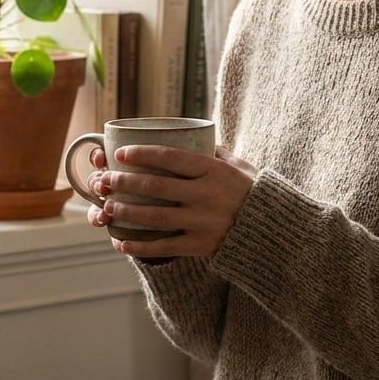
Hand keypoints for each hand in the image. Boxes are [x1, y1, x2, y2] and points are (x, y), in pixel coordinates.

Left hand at [85, 144, 256, 258]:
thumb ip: (213, 152)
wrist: (273, 230)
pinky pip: (164, 246)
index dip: (141, 154)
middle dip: (124, 182)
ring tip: (107, 207)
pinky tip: (121, 243)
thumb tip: (190, 134)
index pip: (170, 157)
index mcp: (212, 170)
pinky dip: (140, 246)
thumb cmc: (252, 192)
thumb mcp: (238, 165)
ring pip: (154, 216)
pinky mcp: (200, 245)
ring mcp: (201, 221)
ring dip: (126, 211)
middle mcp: (205, 195)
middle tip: (105, 180)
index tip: (120, 153)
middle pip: (155, 186)